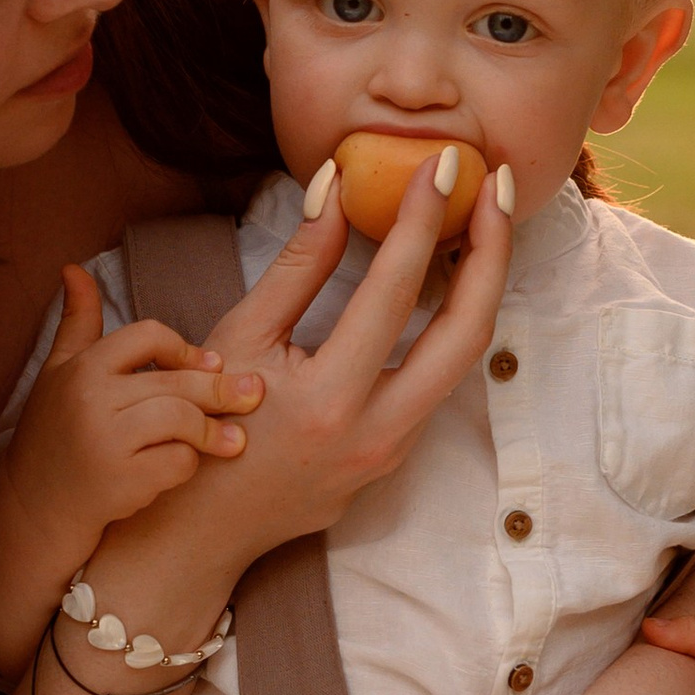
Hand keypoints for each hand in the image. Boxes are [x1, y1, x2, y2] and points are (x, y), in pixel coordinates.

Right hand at [1, 267, 260, 549]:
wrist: (30, 512)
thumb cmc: (51, 439)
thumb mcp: (56, 374)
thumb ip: (77, 322)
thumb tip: (74, 269)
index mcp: (82, 368)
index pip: (149, 335)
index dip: (186, 349)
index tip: (211, 363)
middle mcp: (90, 399)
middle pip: (176, 381)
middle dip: (222, 389)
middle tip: (255, 395)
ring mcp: (104, 441)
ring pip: (182, 420)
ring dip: (213, 432)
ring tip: (235, 442)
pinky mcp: (117, 483)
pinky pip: (176, 464)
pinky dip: (189, 467)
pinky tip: (188, 470)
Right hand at [86, 152, 515, 602]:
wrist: (198, 528)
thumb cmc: (203, 425)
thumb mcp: (238, 336)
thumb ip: (298, 264)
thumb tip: (337, 186)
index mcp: (329, 398)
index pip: (396, 291)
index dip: (422, 218)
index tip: (437, 165)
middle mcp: (376, 432)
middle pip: (468, 331)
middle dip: (492, 251)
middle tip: (495, 187)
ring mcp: (393, 453)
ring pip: (464, 360)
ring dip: (479, 286)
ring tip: (479, 221)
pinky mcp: (395, 460)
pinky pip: (438, 381)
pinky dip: (450, 321)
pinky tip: (446, 277)